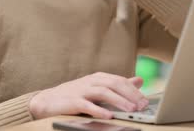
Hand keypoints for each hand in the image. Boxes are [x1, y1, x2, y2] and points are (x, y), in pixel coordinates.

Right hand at [29, 72, 148, 119]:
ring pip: (103, 92)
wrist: (48, 101)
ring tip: (131, 110)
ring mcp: (82, 90)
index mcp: (99, 78)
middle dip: (130, 95)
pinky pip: (87, 105)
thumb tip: (140, 80)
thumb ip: (119, 85)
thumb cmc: (75, 95)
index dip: (134, 91)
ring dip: (119, 101)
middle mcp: (91, 81)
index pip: (120, 81)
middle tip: (142, 106)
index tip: (146, 101)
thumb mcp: (98, 87)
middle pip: (114, 84)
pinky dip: (98, 109)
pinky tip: (109, 116)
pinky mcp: (73, 101)